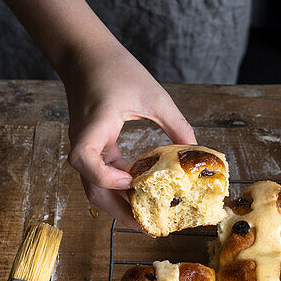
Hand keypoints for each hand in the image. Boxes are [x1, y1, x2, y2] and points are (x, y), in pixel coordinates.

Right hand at [61, 37, 195, 227]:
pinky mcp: (92, 145)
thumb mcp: (154, 94)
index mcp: (94, 125)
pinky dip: (119, 187)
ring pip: (95, 185)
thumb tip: (198, 152)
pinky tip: (141, 194)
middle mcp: (84, 140)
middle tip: (147, 226)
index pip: (83, 160)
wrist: (85, 54)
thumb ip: (176, 124)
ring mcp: (86, 144)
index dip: (104, 176)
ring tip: (146, 217)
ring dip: (119, 203)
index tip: (129, 181)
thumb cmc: (116, 68)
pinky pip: (101, 174)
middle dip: (118, 210)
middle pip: (90, 186)